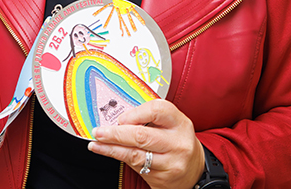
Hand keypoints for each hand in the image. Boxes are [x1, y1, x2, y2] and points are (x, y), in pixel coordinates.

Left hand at [88, 100, 205, 188]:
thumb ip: (149, 118)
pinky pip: (136, 167)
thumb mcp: (171, 124)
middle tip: (98, 131)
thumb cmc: (176, 141)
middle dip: (115, 134)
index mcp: (180, 123)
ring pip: (135, 155)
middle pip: (141, 135)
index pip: (157, 110)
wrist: (194, 170)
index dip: (135, 113)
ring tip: (96, 144)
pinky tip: (108, 153)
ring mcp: (171, 163)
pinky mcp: (163, 179)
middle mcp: (178, 143)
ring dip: (111, 149)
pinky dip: (119, 158)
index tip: (120, 117)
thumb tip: (118, 118)